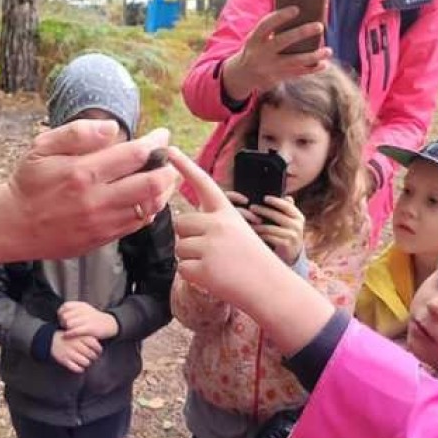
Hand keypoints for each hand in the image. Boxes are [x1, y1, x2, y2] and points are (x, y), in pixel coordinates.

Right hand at [0, 120, 179, 265]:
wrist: (12, 225)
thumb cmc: (28, 181)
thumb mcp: (42, 147)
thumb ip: (77, 132)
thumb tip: (112, 127)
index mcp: (82, 172)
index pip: (135, 154)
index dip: (155, 142)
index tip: (162, 135)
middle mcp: (96, 200)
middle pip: (151, 184)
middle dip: (167, 168)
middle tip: (168, 159)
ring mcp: (101, 223)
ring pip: (149, 207)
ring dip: (162, 191)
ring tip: (162, 177)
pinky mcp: (101, 239)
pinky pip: (136, 224)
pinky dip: (148, 209)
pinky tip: (145, 197)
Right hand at [50, 332, 102, 373]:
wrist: (52, 340)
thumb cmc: (69, 338)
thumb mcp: (79, 334)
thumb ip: (89, 338)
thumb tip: (100, 348)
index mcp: (80, 337)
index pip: (95, 345)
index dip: (99, 350)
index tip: (98, 352)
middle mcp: (75, 344)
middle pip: (91, 355)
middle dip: (93, 357)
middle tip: (92, 357)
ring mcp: (69, 352)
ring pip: (85, 362)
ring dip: (87, 363)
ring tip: (86, 361)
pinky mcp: (64, 360)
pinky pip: (76, 368)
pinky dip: (80, 369)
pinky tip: (80, 367)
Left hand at [58, 301, 118, 339]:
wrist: (109, 324)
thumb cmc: (93, 319)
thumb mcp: (85, 310)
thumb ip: (74, 310)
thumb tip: (60, 313)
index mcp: (81, 305)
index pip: (65, 306)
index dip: (61, 312)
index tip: (61, 318)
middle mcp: (84, 310)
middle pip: (65, 316)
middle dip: (62, 322)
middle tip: (64, 326)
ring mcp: (87, 319)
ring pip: (68, 323)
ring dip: (66, 328)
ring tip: (67, 330)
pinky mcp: (90, 328)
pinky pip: (75, 330)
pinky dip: (69, 333)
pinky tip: (67, 335)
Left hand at [168, 147, 333, 357]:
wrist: (269, 287)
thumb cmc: (251, 260)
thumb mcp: (237, 230)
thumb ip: (211, 222)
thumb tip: (181, 222)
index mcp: (227, 212)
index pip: (203, 183)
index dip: (185, 165)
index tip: (168, 149)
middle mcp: (217, 224)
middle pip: (181, 223)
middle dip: (189, 238)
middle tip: (212, 251)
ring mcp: (210, 246)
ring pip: (179, 248)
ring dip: (191, 258)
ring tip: (216, 265)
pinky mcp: (203, 268)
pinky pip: (182, 268)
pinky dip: (193, 275)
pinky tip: (213, 277)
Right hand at [221, 7, 331, 100]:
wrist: (243, 75)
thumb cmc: (256, 49)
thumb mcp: (256, 39)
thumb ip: (272, 31)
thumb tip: (301, 22)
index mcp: (254, 40)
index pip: (266, 26)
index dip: (280, 17)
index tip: (296, 10)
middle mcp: (261, 54)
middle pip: (282, 42)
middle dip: (301, 33)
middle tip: (319, 26)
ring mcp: (270, 67)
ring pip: (294, 61)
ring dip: (313, 56)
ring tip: (328, 50)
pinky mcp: (277, 78)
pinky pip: (297, 73)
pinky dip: (312, 69)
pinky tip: (323, 64)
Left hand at [249, 196, 304, 264]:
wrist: (293, 253)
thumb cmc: (287, 232)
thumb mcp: (290, 221)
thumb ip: (287, 209)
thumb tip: (285, 196)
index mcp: (298, 217)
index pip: (287, 206)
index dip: (276, 201)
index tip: (264, 198)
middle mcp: (297, 225)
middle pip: (277, 215)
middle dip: (262, 210)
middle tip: (251, 207)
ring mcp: (292, 236)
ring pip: (271, 228)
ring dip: (258, 225)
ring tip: (249, 222)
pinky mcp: (286, 245)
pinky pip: (270, 238)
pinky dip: (261, 235)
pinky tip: (254, 233)